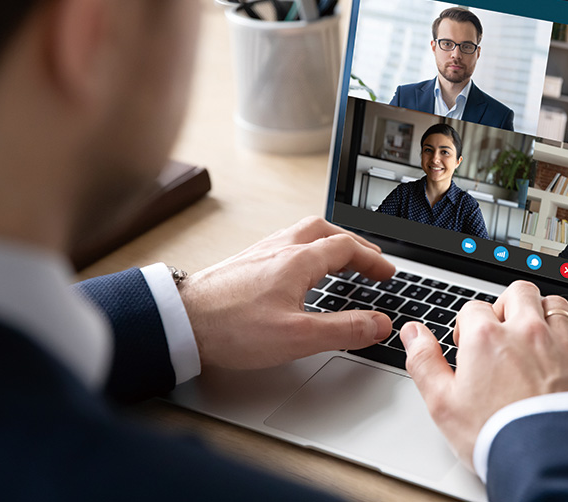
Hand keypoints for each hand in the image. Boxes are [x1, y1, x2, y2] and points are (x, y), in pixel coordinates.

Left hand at [178, 216, 394, 368]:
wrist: (180, 321)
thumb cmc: (231, 328)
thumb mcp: (298, 336)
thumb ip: (344, 329)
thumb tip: (379, 324)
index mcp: (297, 260)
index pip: (346, 248)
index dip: (372, 260)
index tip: (387, 273)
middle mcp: (279, 248)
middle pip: (325, 231)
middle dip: (353, 242)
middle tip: (369, 259)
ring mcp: (258, 253)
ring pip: (302, 233)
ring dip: (328, 241)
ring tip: (339, 258)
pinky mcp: (243, 264)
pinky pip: (284, 243)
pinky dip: (305, 249)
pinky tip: (297, 268)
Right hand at [401, 281, 567, 467]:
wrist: (549, 461)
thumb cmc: (496, 436)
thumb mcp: (443, 404)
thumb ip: (424, 362)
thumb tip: (412, 333)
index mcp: (487, 338)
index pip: (473, 309)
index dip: (467, 327)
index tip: (469, 348)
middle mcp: (527, 331)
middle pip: (518, 292)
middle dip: (508, 306)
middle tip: (503, 332)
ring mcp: (562, 342)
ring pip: (554, 304)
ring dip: (543, 314)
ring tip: (535, 338)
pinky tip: (567, 349)